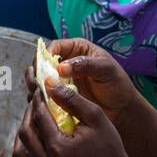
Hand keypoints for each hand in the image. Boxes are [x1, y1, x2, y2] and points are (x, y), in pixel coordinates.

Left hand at [13, 74, 134, 156]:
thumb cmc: (109, 148)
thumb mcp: (97, 118)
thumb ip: (73, 100)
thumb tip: (50, 85)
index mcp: (58, 149)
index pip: (39, 116)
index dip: (37, 100)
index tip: (40, 90)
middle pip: (24, 134)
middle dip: (28, 115)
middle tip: (35, 104)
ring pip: (19, 154)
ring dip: (23, 136)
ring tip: (33, 124)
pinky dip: (27, 154)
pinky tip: (37, 143)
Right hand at [22, 38, 140, 123]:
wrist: (121, 109)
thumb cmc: (117, 84)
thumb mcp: (105, 70)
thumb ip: (84, 65)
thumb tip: (60, 67)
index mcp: (77, 49)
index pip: (55, 46)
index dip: (45, 55)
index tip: (42, 67)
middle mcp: (66, 63)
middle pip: (43, 63)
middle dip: (37, 71)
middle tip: (37, 83)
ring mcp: (61, 80)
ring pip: (40, 79)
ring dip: (35, 85)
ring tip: (38, 94)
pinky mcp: (59, 96)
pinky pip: (44, 95)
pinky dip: (40, 99)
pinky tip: (42, 104)